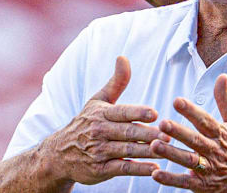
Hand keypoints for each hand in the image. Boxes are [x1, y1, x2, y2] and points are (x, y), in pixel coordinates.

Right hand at [42, 56, 169, 184]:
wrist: (58, 155)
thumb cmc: (85, 122)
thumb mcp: (98, 100)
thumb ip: (116, 82)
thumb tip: (123, 57)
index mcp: (101, 113)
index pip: (122, 112)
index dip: (138, 113)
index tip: (155, 113)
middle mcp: (99, 132)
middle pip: (127, 132)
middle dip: (148, 134)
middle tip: (168, 134)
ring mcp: (99, 152)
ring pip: (127, 150)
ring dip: (147, 151)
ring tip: (166, 149)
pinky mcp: (100, 169)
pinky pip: (122, 168)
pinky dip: (138, 169)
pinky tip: (155, 169)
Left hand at [151, 74, 226, 191]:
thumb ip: (225, 99)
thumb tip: (222, 76)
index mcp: (221, 133)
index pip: (205, 120)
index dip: (191, 111)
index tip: (177, 101)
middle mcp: (214, 150)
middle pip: (195, 140)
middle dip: (179, 132)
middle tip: (162, 123)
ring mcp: (209, 169)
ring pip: (188, 160)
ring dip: (171, 153)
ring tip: (154, 145)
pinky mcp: (203, 185)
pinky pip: (185, 182)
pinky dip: (171, 179)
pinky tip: (156, 173)